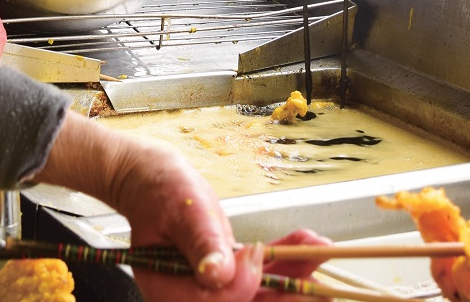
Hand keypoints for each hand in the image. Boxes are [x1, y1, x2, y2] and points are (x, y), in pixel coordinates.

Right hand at [31, 113, 329, 301]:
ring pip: (259, 295)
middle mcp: (190, 298)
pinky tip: (305, 243)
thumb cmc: (158, 189)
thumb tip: (218, 275)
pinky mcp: (226, 278)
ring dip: (294, 274)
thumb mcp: (181, 210)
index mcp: (168, 293)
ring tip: (319, 247)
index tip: (255, 253)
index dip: (242, 285)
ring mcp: (210, 292)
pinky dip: (284, 261)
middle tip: (316, 259)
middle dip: (286, 289)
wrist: (150, 180)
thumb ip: (201, 243)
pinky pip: (259, 278)